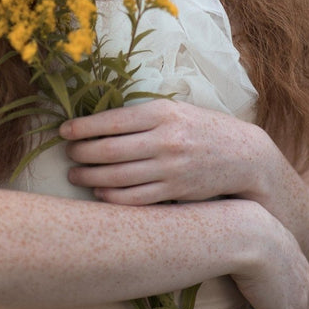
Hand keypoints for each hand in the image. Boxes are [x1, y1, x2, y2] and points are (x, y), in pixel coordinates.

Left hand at [59, 100, 269, 204]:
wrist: (244, 156)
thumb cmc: (203, 128)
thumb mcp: (177, 109)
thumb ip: (144, 115)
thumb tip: (100, 122)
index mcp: (163, 112)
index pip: (112, 120)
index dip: (83, 127)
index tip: (64, 131)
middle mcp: (165, 140)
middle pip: (109, 150)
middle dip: (81, 153)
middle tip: (68, 154)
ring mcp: (170, 169)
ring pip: (117, 176)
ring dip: (90, 177)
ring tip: (75, 174)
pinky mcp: (175, 192)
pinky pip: (134, 199)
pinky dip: (111, 197)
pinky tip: (99, 192)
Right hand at [232, 207, 308, 308]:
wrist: (245, 234)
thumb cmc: (240, 228)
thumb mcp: (255, 232)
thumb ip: (256, 242)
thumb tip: (238, 244)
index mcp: (299, 261)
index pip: (302, 294)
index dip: (282, 305)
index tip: (257, 302)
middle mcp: (305, 283)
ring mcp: (299, 302)